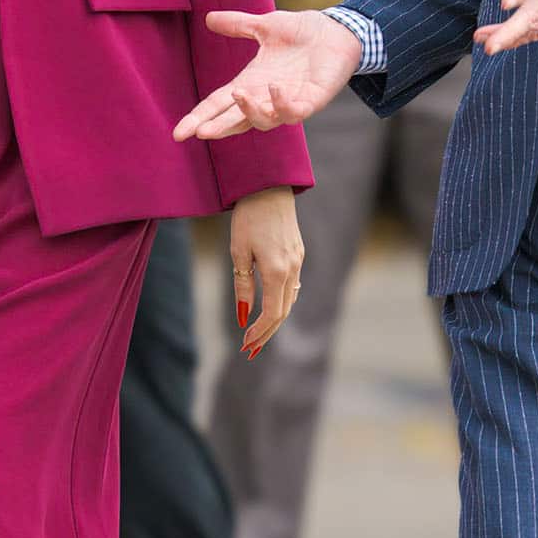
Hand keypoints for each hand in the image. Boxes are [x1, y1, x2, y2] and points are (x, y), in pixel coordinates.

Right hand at [173, 9, 361, 140]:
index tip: (178, 133)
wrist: (337, 31)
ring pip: (265, 121)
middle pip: (236, 120)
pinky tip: (276, 89)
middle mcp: (267, 97)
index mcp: (251, 83)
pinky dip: (285, 105)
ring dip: (251, 112)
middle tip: (200, 132)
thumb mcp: (264, 27)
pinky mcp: (313, 100)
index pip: (219, 105)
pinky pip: (297, 111)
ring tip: (240, 96)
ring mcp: (289, 101)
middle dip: (218, 127)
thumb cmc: (302, 32)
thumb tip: (208, 18)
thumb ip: (238, 26)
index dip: (199, 118)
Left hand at [228, 187, 303, 357]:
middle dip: (266, 333)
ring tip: (258, 334)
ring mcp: (298, 261)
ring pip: (290, 300)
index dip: (259, 332)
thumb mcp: (238, 252)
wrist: (269, 187)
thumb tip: (244, 315)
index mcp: (277, 271)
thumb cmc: (248, 218)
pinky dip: (281, 302)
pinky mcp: (298, 254)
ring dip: (275, 320)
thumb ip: (243, 285)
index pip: (272, 313)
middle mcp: (292, 269)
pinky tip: (270, 308)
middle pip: (284, 312)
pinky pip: (292, 286)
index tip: (245, 344)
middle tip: (250, 350)